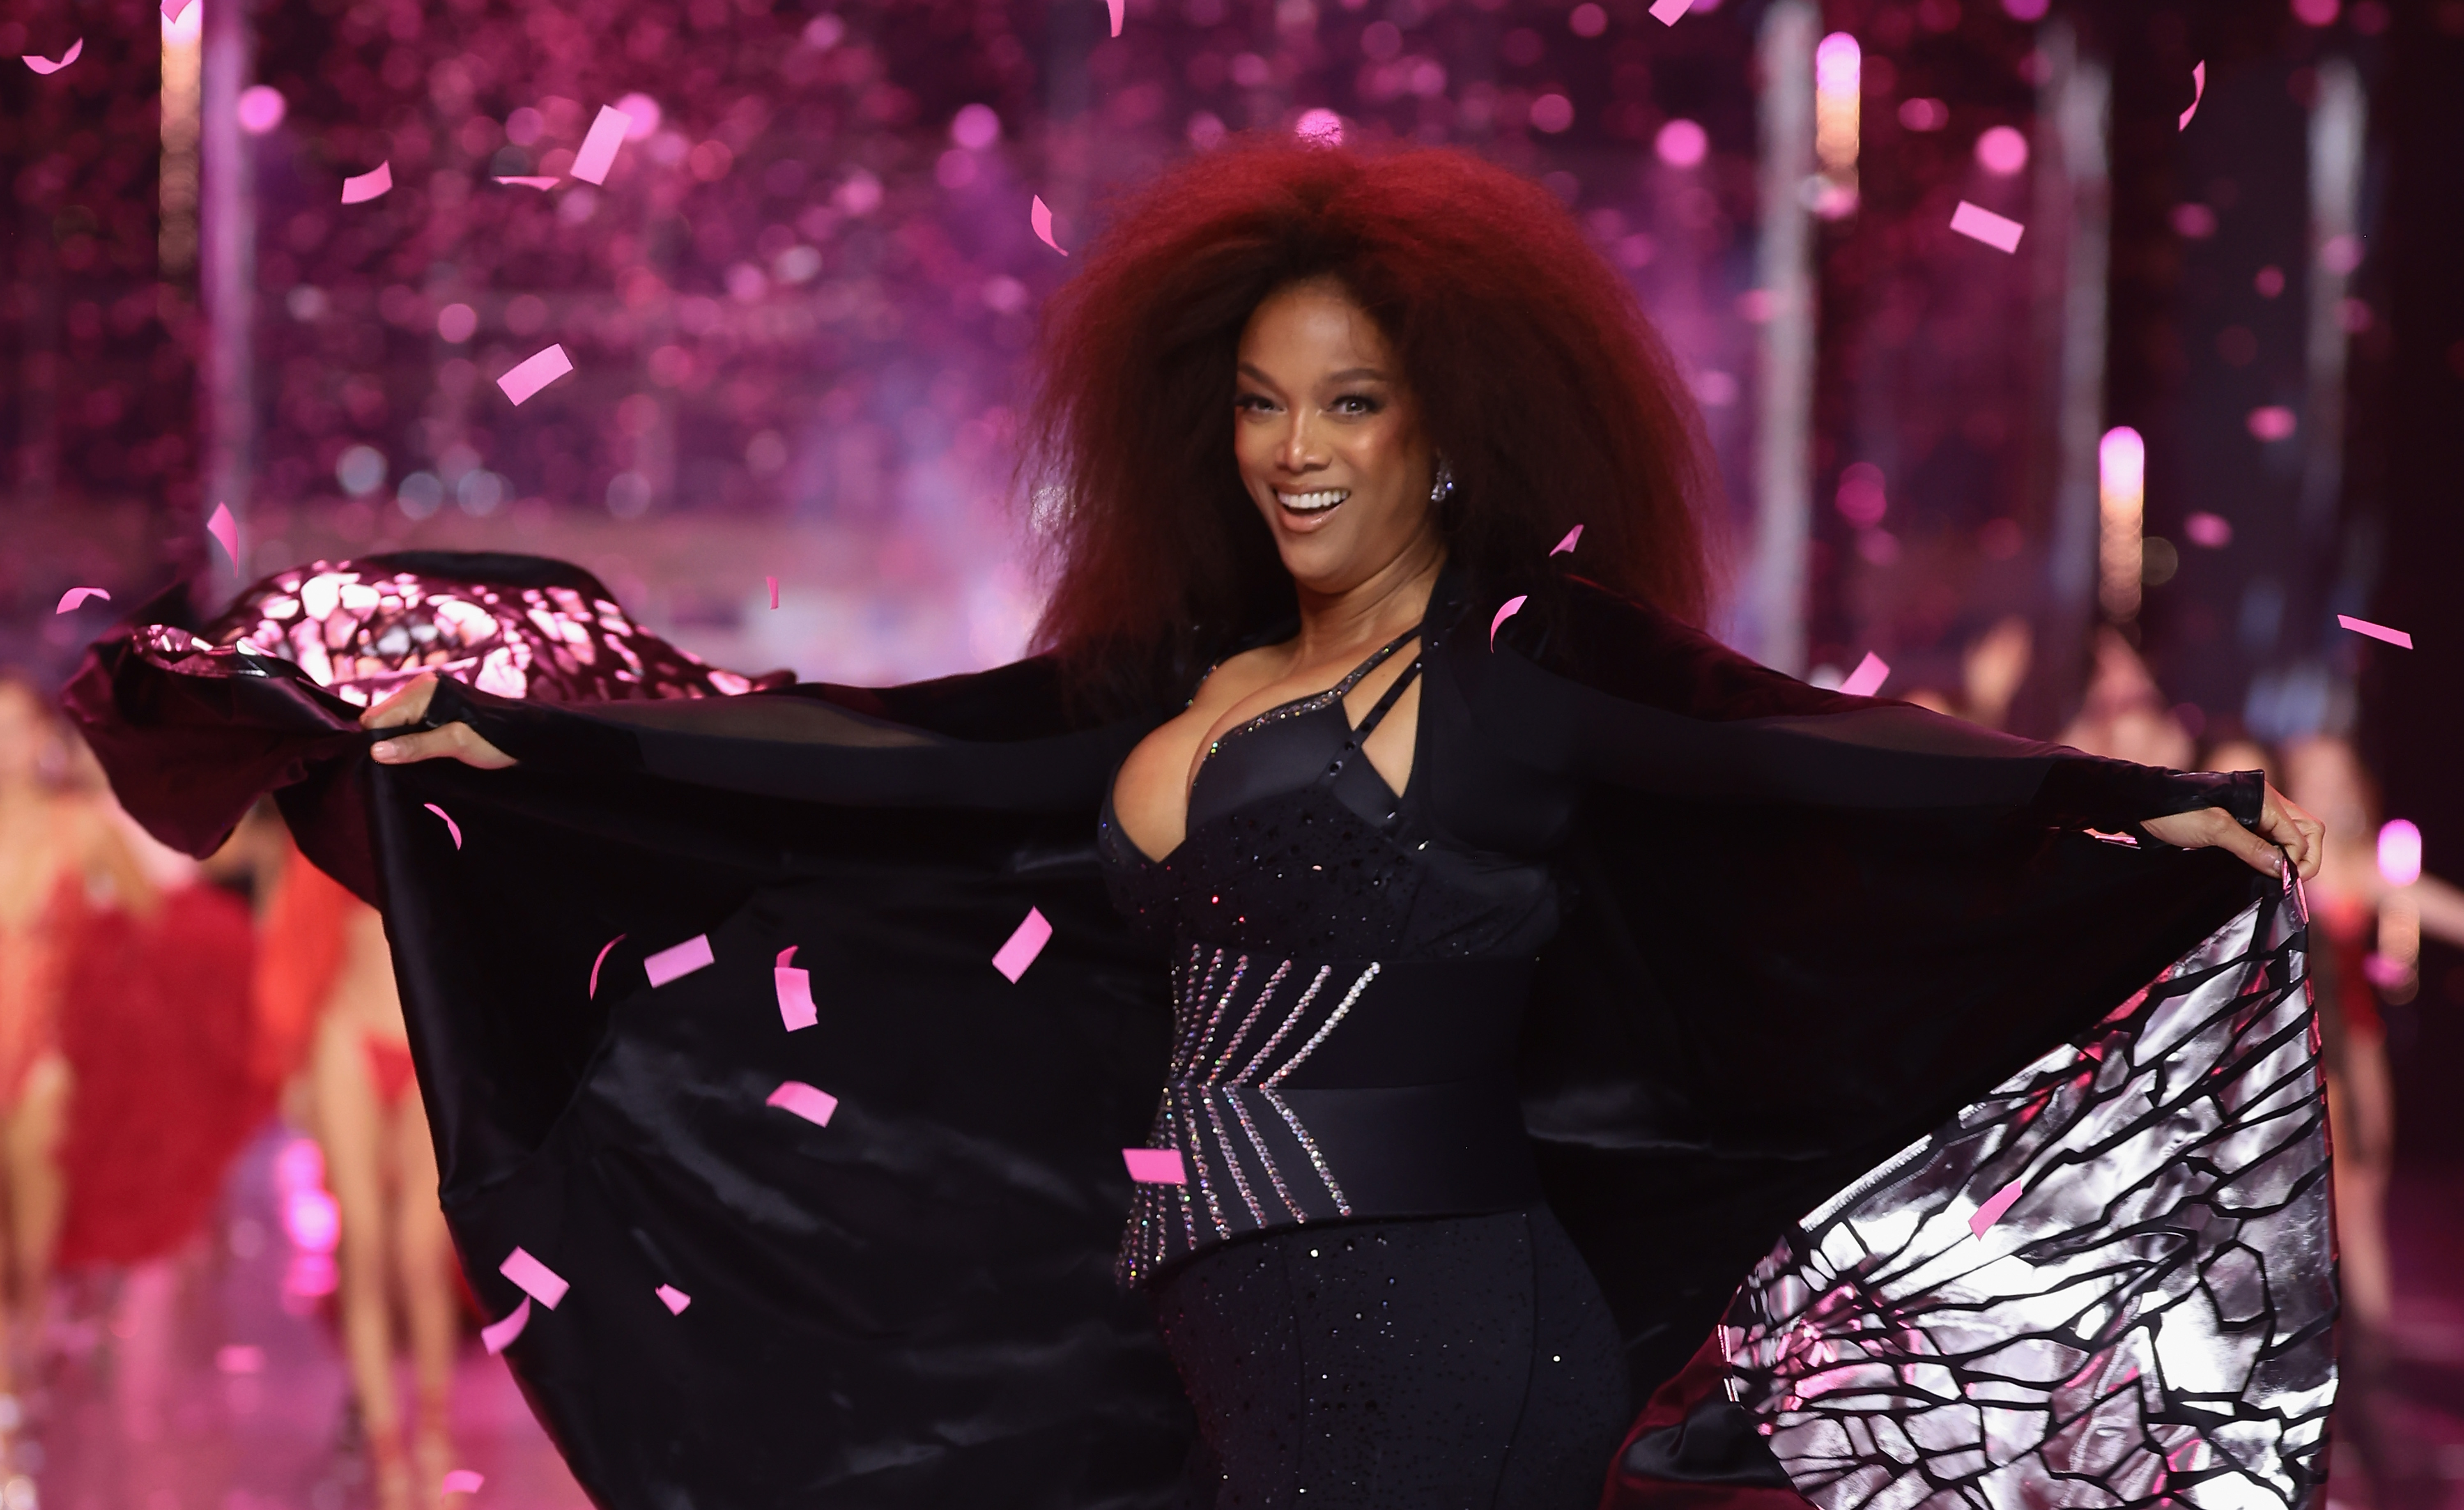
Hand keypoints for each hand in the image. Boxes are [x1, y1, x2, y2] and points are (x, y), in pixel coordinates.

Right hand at [361, 674, 517, 768]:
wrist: (525, 734)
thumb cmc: (494, 737)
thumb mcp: (455, 744)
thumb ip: (416, 746)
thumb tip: (376, 751)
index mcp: (422, 690)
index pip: (375, 717)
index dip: (378, 740)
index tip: (392, 760)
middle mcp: (420, 688)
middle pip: (383, 718)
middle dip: (389, 740)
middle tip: (411, 760)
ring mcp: (427, 697)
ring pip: (394, 722)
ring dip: (401, 741)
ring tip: (423, 755)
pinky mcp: (434, 707)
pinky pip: (408, 723)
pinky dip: (411, 738)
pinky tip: (426, 749)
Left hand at [2140, 783, 2321, 880]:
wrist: (2147, 805)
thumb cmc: (2178, 812)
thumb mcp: (2214, 830)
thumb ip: (2251, 847)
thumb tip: (2283, 869)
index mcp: (2266, 800)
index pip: (2303, 834)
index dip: (2299, 860)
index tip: (2283, 880)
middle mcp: (2267, 804)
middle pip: (2307, 831)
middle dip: (2306, 856)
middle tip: (2288, 880)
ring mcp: (2257, 814)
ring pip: (2292, 836)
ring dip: (2291, 857)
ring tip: (2277, 878)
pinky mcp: (2244, 824)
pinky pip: (2272, 839)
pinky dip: (2275, 855)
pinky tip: (2265, 869)